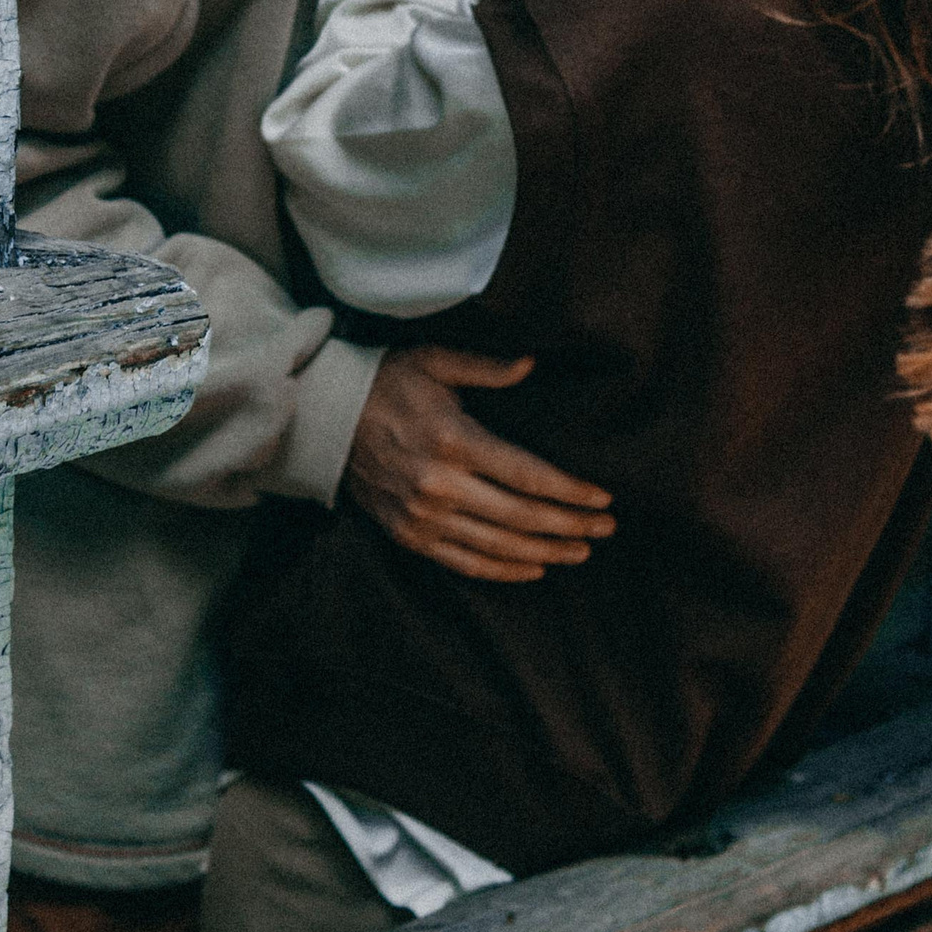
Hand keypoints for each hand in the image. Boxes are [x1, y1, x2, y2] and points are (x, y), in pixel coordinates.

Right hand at [343, 345, 616, 582]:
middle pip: (521, 516)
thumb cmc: (387, 383)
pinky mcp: (409, 536)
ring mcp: (423, 516)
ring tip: (580, 551)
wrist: (326, 421)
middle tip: (605, 530)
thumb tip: (531, 364)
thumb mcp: (434, 361)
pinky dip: (504, 570)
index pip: (527, 474)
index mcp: (453, 439)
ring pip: (499, 545)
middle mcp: (440, 484)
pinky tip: (534, 567)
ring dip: (546, 551)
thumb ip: (486, 367)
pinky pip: (465, 563)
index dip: (570, 492)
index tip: (603, 500)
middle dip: (570, 525)